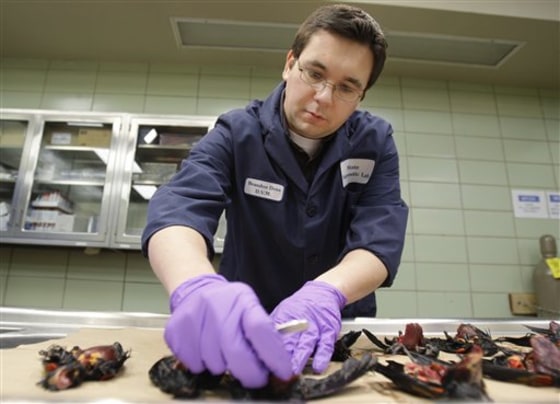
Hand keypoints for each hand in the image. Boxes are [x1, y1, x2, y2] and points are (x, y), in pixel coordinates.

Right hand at [165, 274, 292, 387]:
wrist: (196, 290)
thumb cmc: (228, 305)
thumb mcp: (249, 308)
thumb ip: (262, 334)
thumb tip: (278, 366)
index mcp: (243, 301)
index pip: (261, 329)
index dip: (273, 355)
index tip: (282, 372)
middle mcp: (218, 306)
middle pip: (236, 351)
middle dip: (249, 373)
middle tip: (254, 378)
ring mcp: (195, 316)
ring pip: (214, 362)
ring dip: (223, 366)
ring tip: (222, 354)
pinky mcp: (176, 329)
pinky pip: (193, 363)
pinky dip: (202, 365)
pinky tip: (204, 351)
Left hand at [270, 281, 346, 373]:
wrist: (322, 292)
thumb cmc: (300, 306)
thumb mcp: (283, 311)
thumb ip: (273, 327)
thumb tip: (256, 342)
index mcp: (285, 318)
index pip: (275, 335)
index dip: (269, 349)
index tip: (264, 363)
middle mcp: (300, 322)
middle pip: (290, 340)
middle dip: (283, 357)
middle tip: (277, 371)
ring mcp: (315, 327)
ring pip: (307, 343)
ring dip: (300, 357)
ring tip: (294, 371)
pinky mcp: (329, 330)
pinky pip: (326, 344)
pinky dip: (322, 356)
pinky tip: (319, 366)